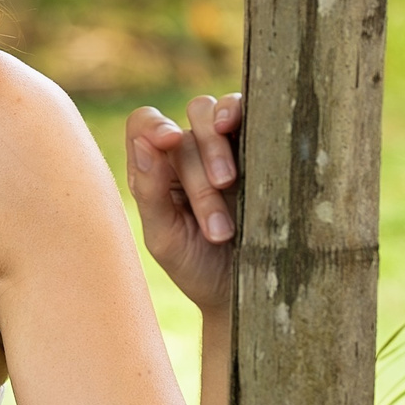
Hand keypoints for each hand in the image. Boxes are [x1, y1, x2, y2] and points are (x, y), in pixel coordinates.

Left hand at [125, 96, 241, 314]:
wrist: (246, 291)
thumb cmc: (198, 268)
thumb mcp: (166, 239)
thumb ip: (149, 192)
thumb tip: (144, 142)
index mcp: (156, 169)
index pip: (145, 124)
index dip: (154, 125)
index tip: (170, 141)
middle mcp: (189, 151)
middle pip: (187, 126)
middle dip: (198, 171)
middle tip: (216, 225)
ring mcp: (226, 147)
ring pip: (217, 113)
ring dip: (219, 148)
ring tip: (229, 185)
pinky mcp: (260, 148)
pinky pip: (254, 116)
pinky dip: (249, 119)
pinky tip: (256, 140)